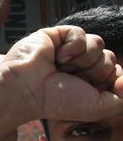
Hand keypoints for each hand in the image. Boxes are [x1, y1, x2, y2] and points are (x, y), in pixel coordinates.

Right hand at [0, 25, 122, 123]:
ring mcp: (70, 50)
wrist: (26, 89)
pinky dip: (72, 46)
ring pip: (98, 44)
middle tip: (71, 79)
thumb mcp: (99, 107)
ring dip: (83, 59)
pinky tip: (57, 56)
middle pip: (110, 58)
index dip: (108, 80)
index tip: (88, 89)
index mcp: (91, 82)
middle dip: (94, 70)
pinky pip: (81, 33)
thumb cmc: (56, 101)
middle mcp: (81, 66)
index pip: (117, 72)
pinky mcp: (58, 35)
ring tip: (62, 67)